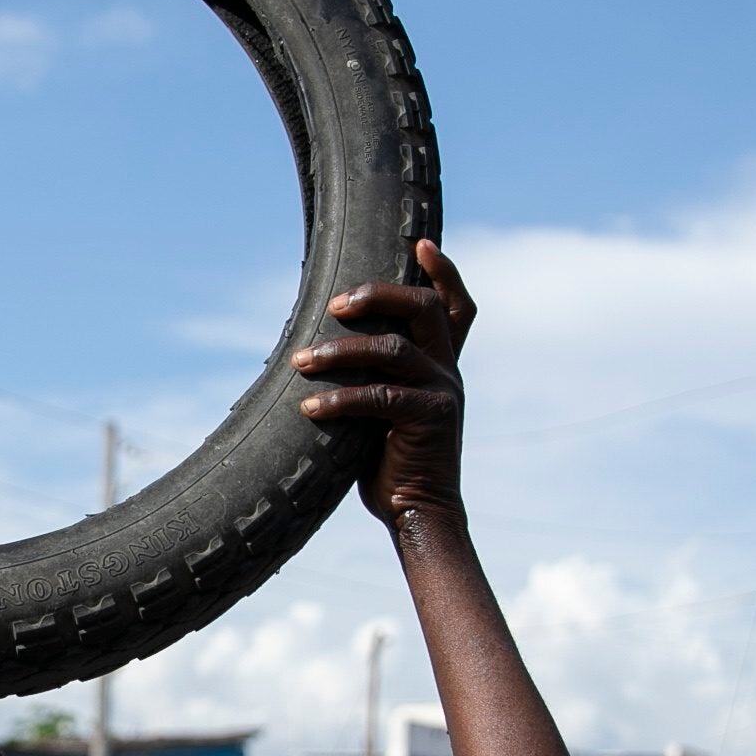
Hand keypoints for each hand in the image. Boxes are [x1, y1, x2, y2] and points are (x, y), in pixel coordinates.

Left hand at [293, 238, 474, 524]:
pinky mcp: (430, 419)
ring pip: (392, 349)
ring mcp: (442, 392)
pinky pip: (378, 397)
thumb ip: (376, 375)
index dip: (445, 273)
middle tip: (336, 304)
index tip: (421, 244)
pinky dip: (339, 399)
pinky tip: (308, 408)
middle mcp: (448, 370)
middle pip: (424, 308)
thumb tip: (327, 346)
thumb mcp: (385, 409)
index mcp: (442, 364)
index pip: (455, 307)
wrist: (419, 512)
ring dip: (339, 351)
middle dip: (378, 295)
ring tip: (300, 361)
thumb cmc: (391, 461)